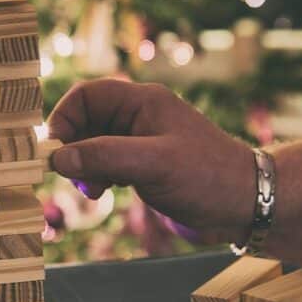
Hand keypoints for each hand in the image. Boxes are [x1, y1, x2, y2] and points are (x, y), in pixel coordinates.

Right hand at [48, 79, 253, 240]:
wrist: (247, 206)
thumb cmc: (208, 176)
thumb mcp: (153, 164)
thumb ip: (104, 156)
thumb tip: (58, 158)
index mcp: (143, 102)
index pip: (86, 95)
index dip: (64, 118)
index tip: (54, 151)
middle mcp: (139, 117)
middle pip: (85, 120)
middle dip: (72, 147)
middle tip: (72, 176)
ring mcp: (141, 142)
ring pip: (92, 144)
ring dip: (82, 165)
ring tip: (92, 190)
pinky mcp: (143, 166)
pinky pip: (105, 163)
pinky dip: (96, 176)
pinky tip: (103, 193)